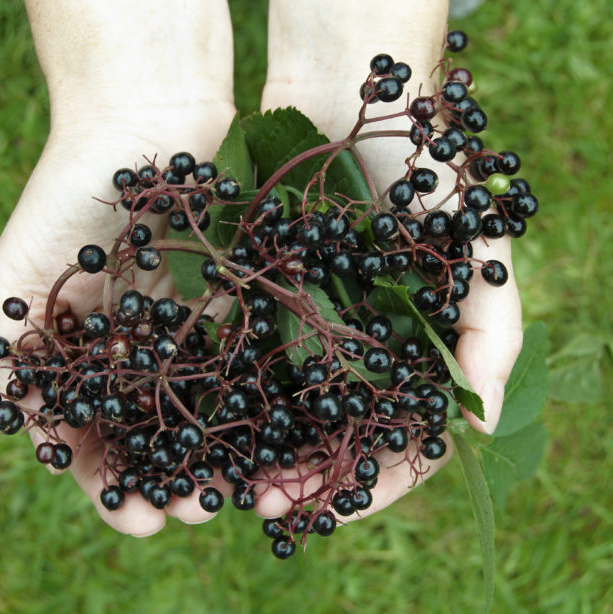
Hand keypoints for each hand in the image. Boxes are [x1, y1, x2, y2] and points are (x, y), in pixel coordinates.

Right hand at [0, 1, 235, 535]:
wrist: (137, 124)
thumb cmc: (65, 197)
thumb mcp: (18, 279)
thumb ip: (18, 351)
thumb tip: (26, 424)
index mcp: (84, 354)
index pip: (94, 436)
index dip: (111, 481)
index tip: (138, 521)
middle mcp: (135, 349)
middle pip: (153, 429)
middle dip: (171, 477)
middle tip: (194, 515)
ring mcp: (183, 326)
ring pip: (202, 403)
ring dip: (215, 450)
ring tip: (231, 491)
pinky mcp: (229, 298)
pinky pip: (240, 355)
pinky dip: (248, 395)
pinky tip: (265, 433)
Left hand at [252, 0, 521, 519]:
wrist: (346, 97)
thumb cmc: (423, 169)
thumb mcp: (473, 244)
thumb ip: (491, 329)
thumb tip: (484, 422)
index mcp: (413, 354)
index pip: (400, 442)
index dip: (370, 483)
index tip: (328, 506)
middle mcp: (357, 351)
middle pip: (329, 437)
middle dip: (296, 476)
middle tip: (257, 504)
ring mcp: (305, 326)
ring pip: (277, 408)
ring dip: (248, 449)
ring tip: (214, 481)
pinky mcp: (258, 296)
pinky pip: (235, 354)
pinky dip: (217, 390)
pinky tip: (189, 416)